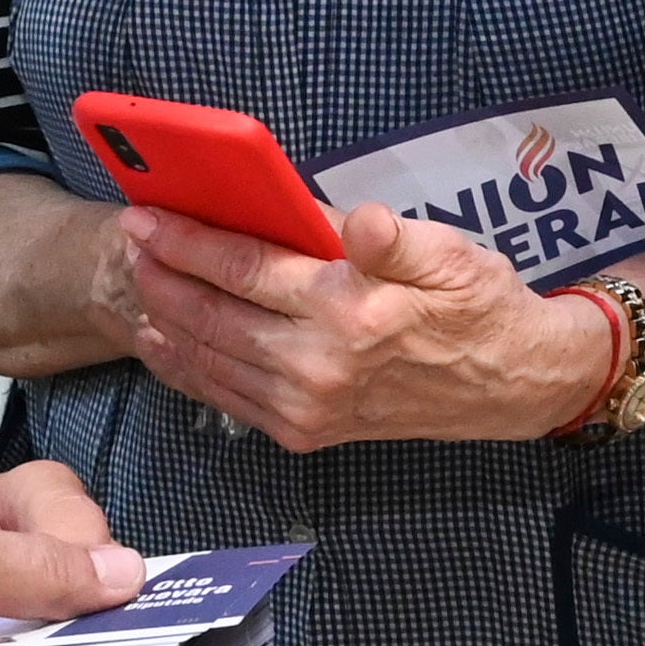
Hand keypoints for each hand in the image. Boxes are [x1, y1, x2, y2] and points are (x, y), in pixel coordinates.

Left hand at [119, 196, 618, 449]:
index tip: (151, 214)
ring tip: (140, 279)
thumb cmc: (481, 307)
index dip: (190, 240)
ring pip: (210, 360)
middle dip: (163, 273)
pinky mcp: (307, 431)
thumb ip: (394, 239)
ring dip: (166, 318)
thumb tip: (359, 222)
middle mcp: (320, 367)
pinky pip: (228, 398)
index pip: (247, 270)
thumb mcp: (451, 254)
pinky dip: (188, 368)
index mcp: (352, 313)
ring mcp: (308, 407)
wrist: (512, 384)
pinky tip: (168, 341)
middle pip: (213, 315)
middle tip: (132, 237)